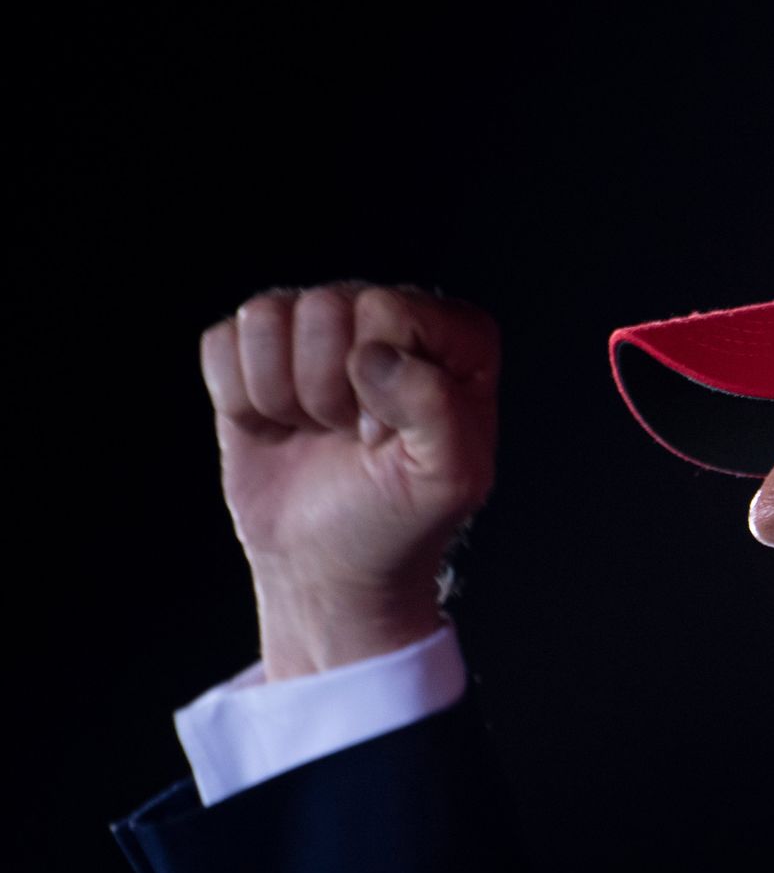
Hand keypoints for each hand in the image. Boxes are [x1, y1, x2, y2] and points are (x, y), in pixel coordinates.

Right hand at [201, 284, 498, 678]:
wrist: (331, 564)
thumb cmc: (399, 519)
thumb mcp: (450, 479)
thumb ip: (437, 410)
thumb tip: (371, 356)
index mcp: (453, 336)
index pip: (389, 308)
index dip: (381, 380)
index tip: (389, 434)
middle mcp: (386, 317)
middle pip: (323, 308)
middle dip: (327, 390)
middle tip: (350, 435)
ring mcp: (318, 329)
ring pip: (266, 315)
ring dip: (281, 394)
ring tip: (317, 430)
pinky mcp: (257, 352)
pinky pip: (220, 342)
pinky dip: (239, 399)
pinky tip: (277, 427)